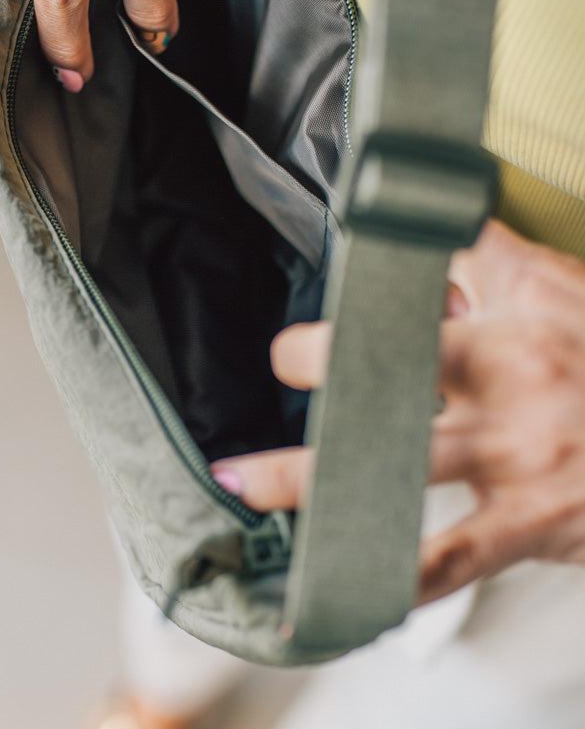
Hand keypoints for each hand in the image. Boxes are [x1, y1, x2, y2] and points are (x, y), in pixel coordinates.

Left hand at [211, 221, 584, 604]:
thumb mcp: (554, 285)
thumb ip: (483, 251)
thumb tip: (427, 203)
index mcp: (506, 337)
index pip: (406, 321)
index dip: (344, 330)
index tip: (292, 343)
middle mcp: (502, 402)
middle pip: (387, 392)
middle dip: (318, 387)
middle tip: (265, 390)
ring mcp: (512, 469)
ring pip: (398, 482)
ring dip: (314, 485)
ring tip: (246, 487)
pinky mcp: (528, 527)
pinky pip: (449, 563)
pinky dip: (393, 582)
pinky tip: (338, 595)